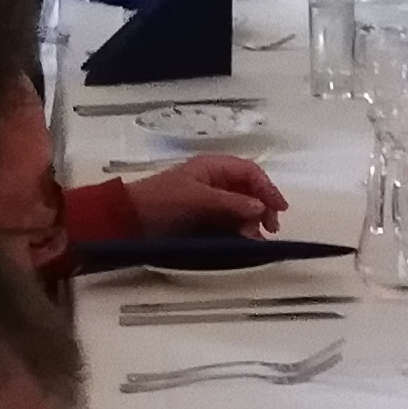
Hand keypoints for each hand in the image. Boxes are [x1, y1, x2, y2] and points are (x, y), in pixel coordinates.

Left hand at [124, 153, 289, 238]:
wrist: (128, 221)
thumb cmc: (161, 202)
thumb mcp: (198, 199)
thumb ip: (231, 202)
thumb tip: (260, 207)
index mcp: (212, 167)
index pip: (250, 172)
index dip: (267, 188)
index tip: (279, 209)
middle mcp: (213, 181)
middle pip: (249, 190)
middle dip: (262, 207)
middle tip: (269, 228)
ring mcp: (208, 200)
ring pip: (241, 208)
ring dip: (251, 222)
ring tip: (253, 238)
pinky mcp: (202, 219)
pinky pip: (228, 221)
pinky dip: (239, 230)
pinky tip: (243, 241)